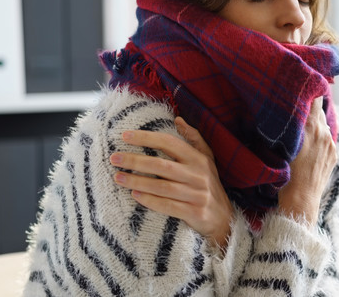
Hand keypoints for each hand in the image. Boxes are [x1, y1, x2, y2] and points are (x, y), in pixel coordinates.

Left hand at [110, 117, 233, 248]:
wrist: (223, 218)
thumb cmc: (209, 184)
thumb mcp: (207, 159)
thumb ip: (194, 138)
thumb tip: (178, 120)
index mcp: (199, 159)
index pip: (170, 143)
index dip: (147, 138)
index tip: (125, 136)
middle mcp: (199, 175)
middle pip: (162, 165)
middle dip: (136, 161)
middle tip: (114, 158)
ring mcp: (197, 194)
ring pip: (162, 187)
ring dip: (138, 182)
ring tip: (118, 178)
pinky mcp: (194, 212)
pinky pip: (168, 206)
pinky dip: (150, 201)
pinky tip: (135, 196)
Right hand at [278, 97, 337, 225]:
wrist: (300, 200)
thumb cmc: (285, 174)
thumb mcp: (282, 146)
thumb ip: (289, 126)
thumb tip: (287, 111)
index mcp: (311, 127)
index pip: (315, 98)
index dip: (310, 89)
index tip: (302, 86)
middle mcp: (324, 132)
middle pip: (319, 109)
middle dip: (309, 106)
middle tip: (297, 104)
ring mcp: (330, 144)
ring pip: (323, 124)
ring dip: (314, 123)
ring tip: (302, 126)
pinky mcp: (333, 154)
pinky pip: (326, 137)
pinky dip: (319, 136)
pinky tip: (308, 143)